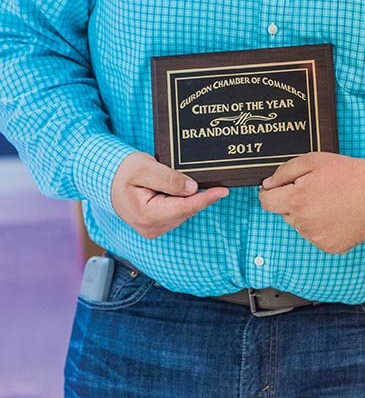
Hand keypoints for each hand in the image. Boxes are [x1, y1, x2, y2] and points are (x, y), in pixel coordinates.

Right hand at [111, 152, 228, 238]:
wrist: (108, 181)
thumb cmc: (123, 172)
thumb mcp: (145, 168)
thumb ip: (168, 179)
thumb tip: (192, 188)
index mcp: (146, 216)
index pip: (184, 208)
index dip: (206, 199)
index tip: (223, 190)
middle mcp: (151, 228)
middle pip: (186, 210)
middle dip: (198, 195)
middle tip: (204, 177)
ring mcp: (154, 229)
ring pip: (183, 211)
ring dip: (189, 197)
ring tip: (174, 180)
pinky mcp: (157, 226)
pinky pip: (178, 212)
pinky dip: (183, 201)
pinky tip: (178, 189)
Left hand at [259, 152, 364, 253]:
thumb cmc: (347, 174)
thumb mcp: (313, 160)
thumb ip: (284, 172)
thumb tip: (267, 185)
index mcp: (297, 201)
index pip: (266, 202)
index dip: (270, 192)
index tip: (280, 188)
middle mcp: (304, 223)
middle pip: (285, 213)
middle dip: (294, 201)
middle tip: (316, 190)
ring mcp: (318, 238)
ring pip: (301, 225)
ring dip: (308, 214)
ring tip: (330, 200)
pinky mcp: (331, 247)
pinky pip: (316, 236)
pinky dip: (322, 226)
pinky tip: (336, 213)